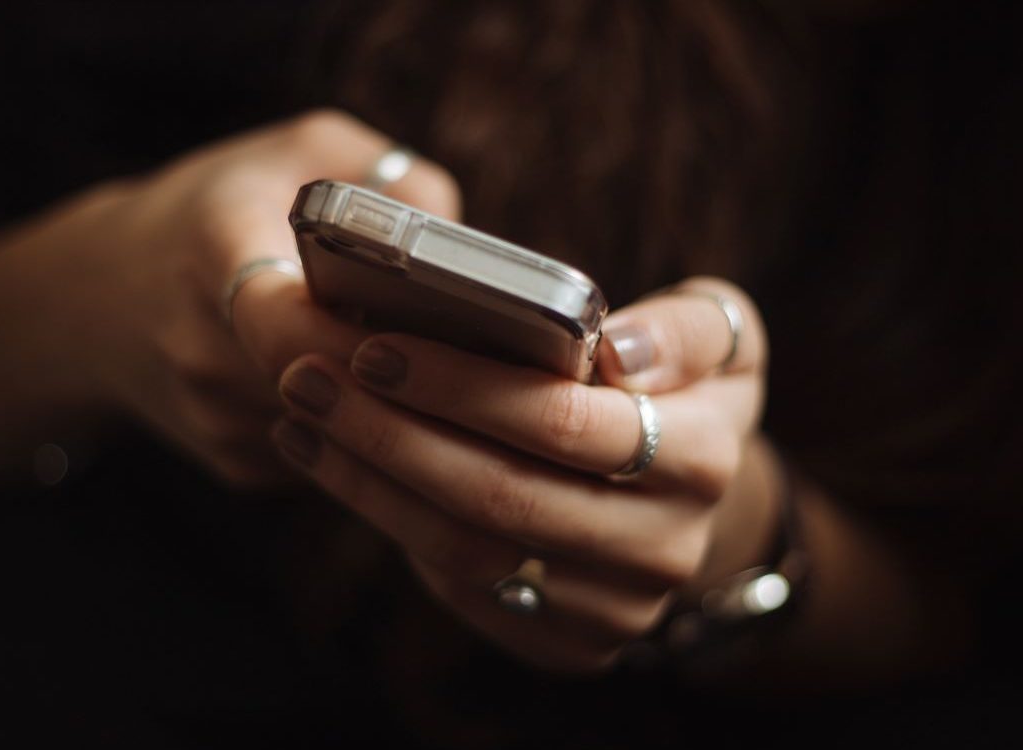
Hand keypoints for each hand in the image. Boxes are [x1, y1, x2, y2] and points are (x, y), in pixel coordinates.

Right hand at [0, 110, 458, 484]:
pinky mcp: (236, 464)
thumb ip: (386, 175)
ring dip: (398, 410)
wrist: (95, 300)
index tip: (430, 326)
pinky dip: (368, 429)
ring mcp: (217, 420)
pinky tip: (392, 394)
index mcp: (212, 255)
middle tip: (482, 357)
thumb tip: (465, 242)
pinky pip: (329, 454)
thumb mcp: (296, 151)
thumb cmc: (215, 209)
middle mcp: (203, 350)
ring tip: (457, 374)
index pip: (286, 322)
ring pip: (342, 431)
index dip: (364, 337)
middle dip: (408, 377)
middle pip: (332, 388)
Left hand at [272, 277, 773, 670]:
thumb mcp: (718, 336)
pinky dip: (387, 521)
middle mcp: (665, 547)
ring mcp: (615, 609)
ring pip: (466, 549)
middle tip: (308, 377)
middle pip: (500, 495)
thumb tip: (616, 351)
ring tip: (303, 416)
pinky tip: (335, 463)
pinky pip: (461, 587)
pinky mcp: (567, 644)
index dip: (461, 387)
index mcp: (704, 458)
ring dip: (367, 481)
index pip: (564, 423)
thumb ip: (684, 328)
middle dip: (389, 433)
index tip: (375, 346)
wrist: (686, 500)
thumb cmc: (680, 390)